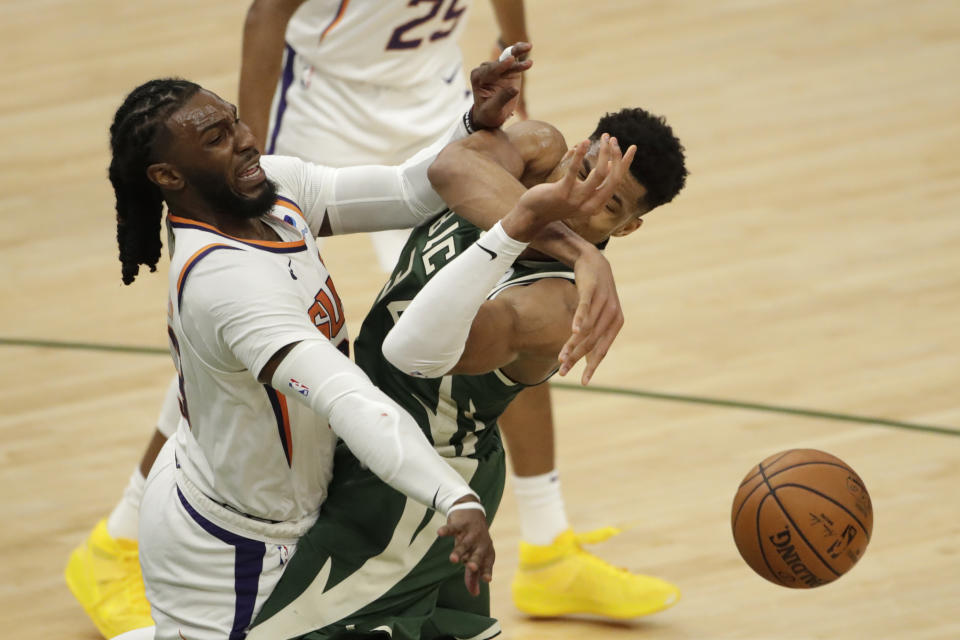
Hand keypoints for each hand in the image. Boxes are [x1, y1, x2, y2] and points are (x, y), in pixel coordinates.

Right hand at [436, 495, 494, 595]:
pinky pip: (453, 528)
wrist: (471, 510)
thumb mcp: (475, 555)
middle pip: (477, 553)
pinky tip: (440, 533)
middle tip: (471, 567)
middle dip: (474, 560)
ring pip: (464, 543)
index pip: (487, 563)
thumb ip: (474, 575)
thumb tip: (475, 594)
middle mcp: (480, 542)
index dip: (486, 570)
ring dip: (458, 550)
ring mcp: (471, 532)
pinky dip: (446, 530)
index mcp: (486, 551)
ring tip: (452, 559)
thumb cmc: (474, 539)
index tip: (486, 579)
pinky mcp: (460, 523)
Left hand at [469, 42, 532, 129]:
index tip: (511, 60)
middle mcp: (486, 70)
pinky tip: (527, 46)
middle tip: (521, 51)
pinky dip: (519, 51)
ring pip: (507, 56)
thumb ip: (502, 99)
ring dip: (518, 52)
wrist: (491, 115)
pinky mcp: (507, 68)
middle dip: (511, 58)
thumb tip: (515, 89)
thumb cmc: (489, 114)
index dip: (501, 66)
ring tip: (529, 47)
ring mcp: (497, 68)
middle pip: (499, 61)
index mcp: (478, 78)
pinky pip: (513, 57)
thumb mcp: (493, 110)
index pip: (490, 70)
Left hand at [509, 135, 636, 238]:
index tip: (632, 147)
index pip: (617, 182)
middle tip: (613, 138)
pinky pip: (574, 171)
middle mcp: (590, 205)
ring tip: (603, 137)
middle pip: (613, 178)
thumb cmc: (555, 202)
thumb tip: (607, 163)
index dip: (625, 164)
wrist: (532, 215)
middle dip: (616, 156)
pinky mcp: (563, 193)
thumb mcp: (578, 193)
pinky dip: (580, 155)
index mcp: (596, 204)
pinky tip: (583, 142)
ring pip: (599, 174)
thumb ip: (593, 183)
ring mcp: (577, 200)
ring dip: (604, 152)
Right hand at [558, 249, 623, 383]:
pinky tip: (573, 332)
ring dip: (572, 345)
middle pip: (592, 342)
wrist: (594, 261)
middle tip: (563, 372)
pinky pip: (584, 308)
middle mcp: (613, 313)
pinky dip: (579, 320)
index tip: (583, 382)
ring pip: (586, 329)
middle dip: (576, 359)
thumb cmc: (595, 293)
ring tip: (561, 358)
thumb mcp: (598, 314)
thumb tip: (587, 357)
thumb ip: (594, 334)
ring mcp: (603, 301)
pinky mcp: (591, 290)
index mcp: (616, 323)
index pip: (602, 349)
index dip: (592, 366)